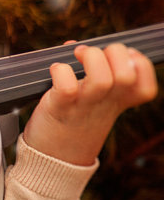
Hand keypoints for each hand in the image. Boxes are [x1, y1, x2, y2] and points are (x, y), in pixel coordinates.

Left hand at [23, 43, 158, 165]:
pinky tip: (56, 70)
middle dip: (114, 52)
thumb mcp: (92, 98)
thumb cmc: (71, 119)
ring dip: (91, 58)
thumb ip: (90, 71)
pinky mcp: (59, 108)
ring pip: (102, 79)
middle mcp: (106, 103)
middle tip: (93, 54)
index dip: (140, 65)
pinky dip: (61, 71)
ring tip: (77, 55)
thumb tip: (73, 44)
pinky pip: (66, 87)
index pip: (146, 86)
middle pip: (127, 75)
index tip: (123, 57)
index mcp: (119, 101)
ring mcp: (84, 106)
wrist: (52, 156)